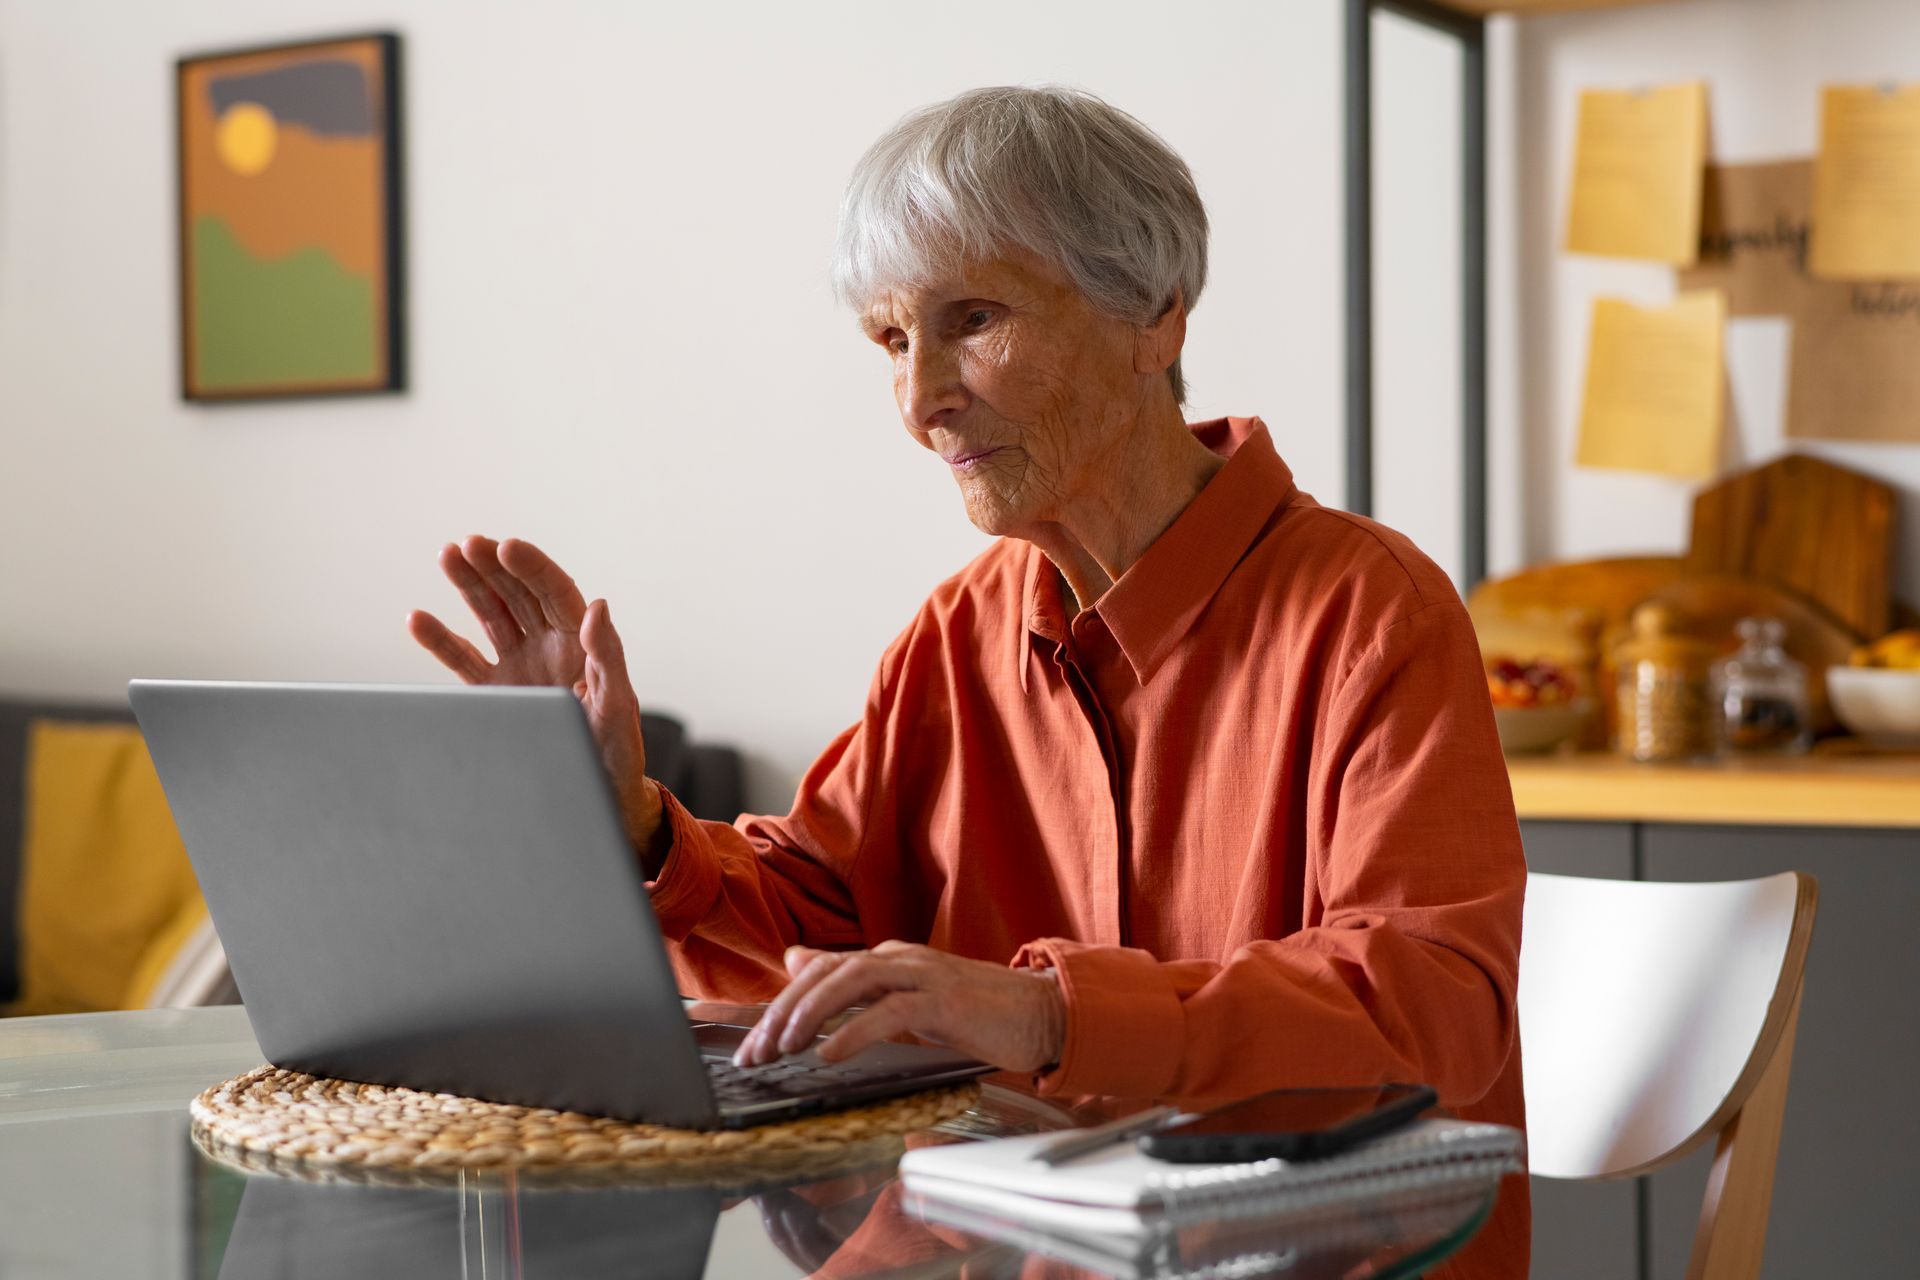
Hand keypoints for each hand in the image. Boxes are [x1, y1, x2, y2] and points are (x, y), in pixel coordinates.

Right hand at [407, 535, 664, 862]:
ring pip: (490, 616)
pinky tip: (417, 617)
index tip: (507, 546)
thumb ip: (607, 655)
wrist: (595, 795)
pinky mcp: (495, 692)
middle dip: (493, 567)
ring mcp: (519, 667)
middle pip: (518, 594)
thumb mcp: (617, 703)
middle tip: (468, 543)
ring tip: (446, 554)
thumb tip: (599, 606)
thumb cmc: (616, 751)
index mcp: (581, 644)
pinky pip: (464, 659)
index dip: (533, 567)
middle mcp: (549, 647)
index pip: (555, 592)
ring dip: (468, 586)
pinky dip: (441, 639)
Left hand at [734, 942, 1065, 1072]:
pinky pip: (892, 1011)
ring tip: (784, 1046)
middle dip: (784, 1012)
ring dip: (811, 1014)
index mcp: (889, 959)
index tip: (752, 1043)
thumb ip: (854, 983)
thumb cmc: (977, 1012)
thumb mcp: (906, 997)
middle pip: (827, 973)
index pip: (820, 971)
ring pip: (853, 981)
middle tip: (755, 1052)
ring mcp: (924, 975)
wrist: (1042, 1012)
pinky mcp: (946, 1000)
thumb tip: (797, 962)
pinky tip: (831, 1053)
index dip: (780, 1004)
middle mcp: (900, 958)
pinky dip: (856, 1031)